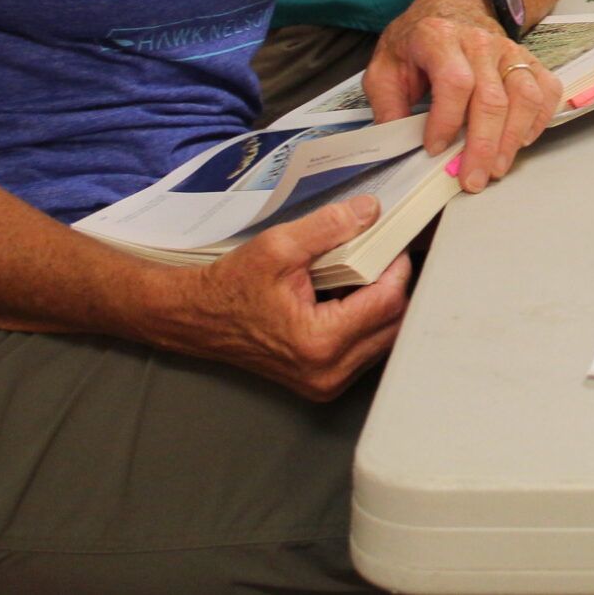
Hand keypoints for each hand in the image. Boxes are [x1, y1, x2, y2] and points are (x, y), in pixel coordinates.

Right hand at [154, 196, 411, 398]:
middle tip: (378, 256)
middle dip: (392, 285)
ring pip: (385, 338)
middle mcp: (329, 372)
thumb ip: (329, 227)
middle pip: (394, 322)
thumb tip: (371, 211)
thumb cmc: (231, 286)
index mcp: (320, 342)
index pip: (389, 301)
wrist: (197, 318)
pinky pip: (367, 349)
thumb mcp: (278, 247)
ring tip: (361, 277)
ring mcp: (327, 383)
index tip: (389, 243)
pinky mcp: (324, 383)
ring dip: (381, 305)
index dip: (396, 266)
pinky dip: (367, 322)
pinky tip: (348, 300)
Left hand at [366, 0, 562, 191]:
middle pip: (491, 98)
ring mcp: (510, 51)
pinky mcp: (529, 61)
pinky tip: (521, 142)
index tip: (435, 149)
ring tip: (496, 169)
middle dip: (482, 145)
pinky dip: (539, 120)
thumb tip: (397, 142)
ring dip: (512, 139)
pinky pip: (547, 91)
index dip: (446, 120)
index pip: (455, 82)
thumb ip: (387, 103)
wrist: (454, 8)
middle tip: (472, 178)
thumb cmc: (418, 43)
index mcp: (439, 38)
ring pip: (524, 97)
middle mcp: (480, 42)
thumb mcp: (385, 66)